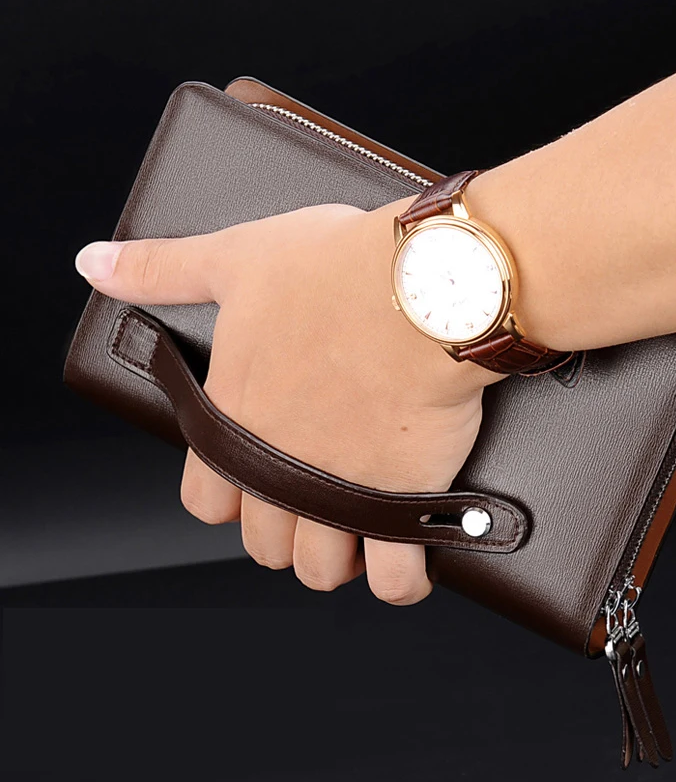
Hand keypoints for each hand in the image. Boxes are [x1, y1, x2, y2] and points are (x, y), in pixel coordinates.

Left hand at [75, 200, 500, 604]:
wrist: (420, 290)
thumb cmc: (334, 273)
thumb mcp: (235, 257)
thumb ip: (161, 269)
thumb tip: (94, 264)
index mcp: (235, 416)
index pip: (204, 498)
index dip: (226, 495)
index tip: (251, 480)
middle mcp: (277, 466)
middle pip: (263, 541)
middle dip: (284, 528)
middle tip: (314, 496)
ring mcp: (337, 492)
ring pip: (318, 566)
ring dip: (334, 556)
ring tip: (359, 523)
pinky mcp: (400, 503)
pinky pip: (393, 578)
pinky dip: (399, 580)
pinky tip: (407, 556)